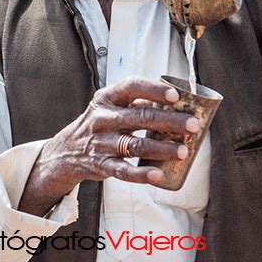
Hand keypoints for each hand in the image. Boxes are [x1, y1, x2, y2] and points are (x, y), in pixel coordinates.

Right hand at [18, 77, 199, 215]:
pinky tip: (158, 174)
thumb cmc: (100, 123)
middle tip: (194, 125)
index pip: (132, 87)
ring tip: (184, 152)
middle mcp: (102, 117)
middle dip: (170, 121)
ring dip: (162, 148)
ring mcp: (101, 142)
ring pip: (135, 145)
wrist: (66, 150)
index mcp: (107, 98)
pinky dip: (141, 174)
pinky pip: (122, 171)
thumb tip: (178, 101)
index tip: (175, 96)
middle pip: (140, 117)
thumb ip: (138, 102)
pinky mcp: (100, 165)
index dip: (154, 90)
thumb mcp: (112, 106)